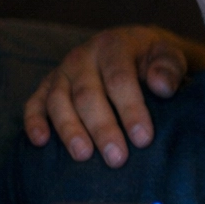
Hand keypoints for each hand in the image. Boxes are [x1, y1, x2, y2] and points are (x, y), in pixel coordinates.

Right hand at [23, 26, 204, 167]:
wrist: (135, 48)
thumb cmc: (154, 59)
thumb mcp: (170, 56)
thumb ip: (169, 68)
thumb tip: (161, 87)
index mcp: (114, 46)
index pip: (120, 79)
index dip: (131, 110)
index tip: (144, 139)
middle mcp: (82, 57)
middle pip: (87, 94)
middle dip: (102, 128)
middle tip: (117, 158)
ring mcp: (62, 71)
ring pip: (59, 101)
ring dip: (70, 130)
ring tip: (84, 156)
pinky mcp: (48, 85)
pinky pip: (35, 103)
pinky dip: (34, 121)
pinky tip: (40, 142)